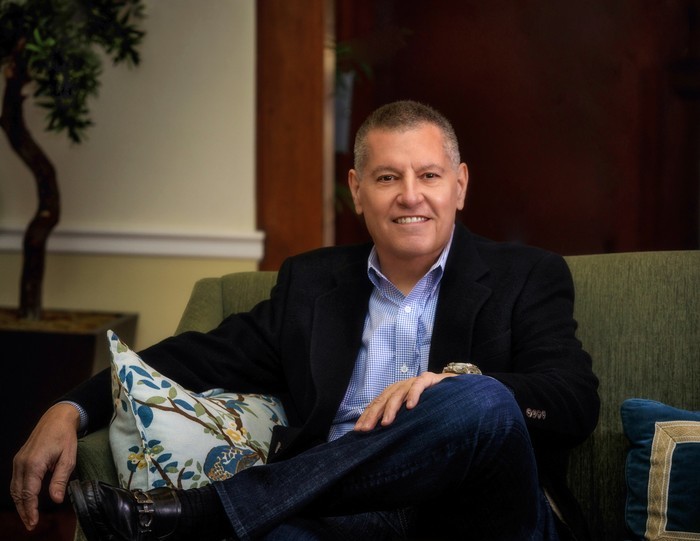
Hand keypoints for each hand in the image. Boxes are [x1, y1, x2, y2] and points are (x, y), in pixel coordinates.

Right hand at [11, 403, 79, 530]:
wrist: (57, 418)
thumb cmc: (64, 437)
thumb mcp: (68, 459)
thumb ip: (60, 480)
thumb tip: (56, 500)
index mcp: (34, 464)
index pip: (28, 494)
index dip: (30, 510)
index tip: (33, 522)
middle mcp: (22, 463)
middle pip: (18, 494)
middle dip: (24, 511)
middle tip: (30, 525)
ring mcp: (18, 461)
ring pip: (14, 488)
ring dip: (20, 503)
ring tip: (28, 516)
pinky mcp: (19, 459)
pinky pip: (16, 480)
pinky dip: (19, 493)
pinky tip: (26, 500)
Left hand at [354, 371, 456, 431]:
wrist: (453, 388)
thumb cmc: (431, 404)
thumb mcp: (412, 414)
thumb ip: (399, 420)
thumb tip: (382, 439)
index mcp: (394, 393)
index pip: (377, 404)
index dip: (367, 416)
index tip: (358, 431)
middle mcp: (401, 386)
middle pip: (383, 399)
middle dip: (373, 414)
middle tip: (366, 429)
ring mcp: (414, 382)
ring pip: (398, 393)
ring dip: (391, 408)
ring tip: (386, 422)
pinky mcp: (428, 379)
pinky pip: (419, 385)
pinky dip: (414, 394)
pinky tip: (410, 406)